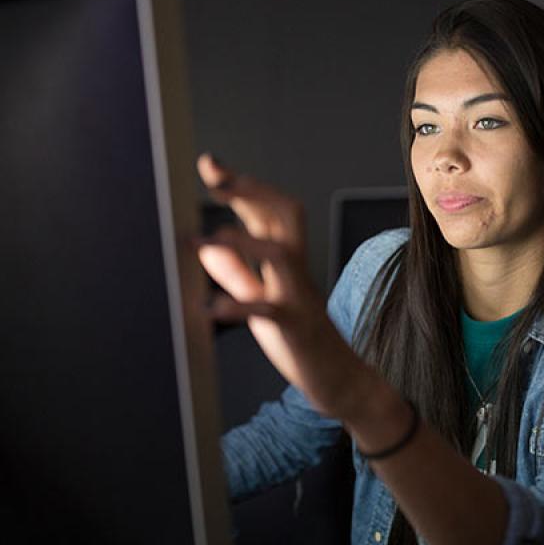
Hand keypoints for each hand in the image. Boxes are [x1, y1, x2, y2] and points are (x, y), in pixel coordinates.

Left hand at [195, 154, 368, 417]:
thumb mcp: (263, 302)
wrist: (340, 381)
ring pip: (281, 253)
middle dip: (251, 190)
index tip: (210, 164)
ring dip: (243, 240)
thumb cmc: (300, 342)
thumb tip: (208, 246)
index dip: (241, 185)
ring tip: (203, 238)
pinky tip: (209, 308)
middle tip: (215, 178)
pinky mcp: (296, 327)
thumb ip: (238, 274)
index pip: (268, 212)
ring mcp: (299, 296)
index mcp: (288, 263)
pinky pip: (270, 311)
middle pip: (285, 213)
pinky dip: (239, 307)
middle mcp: (296, 271)